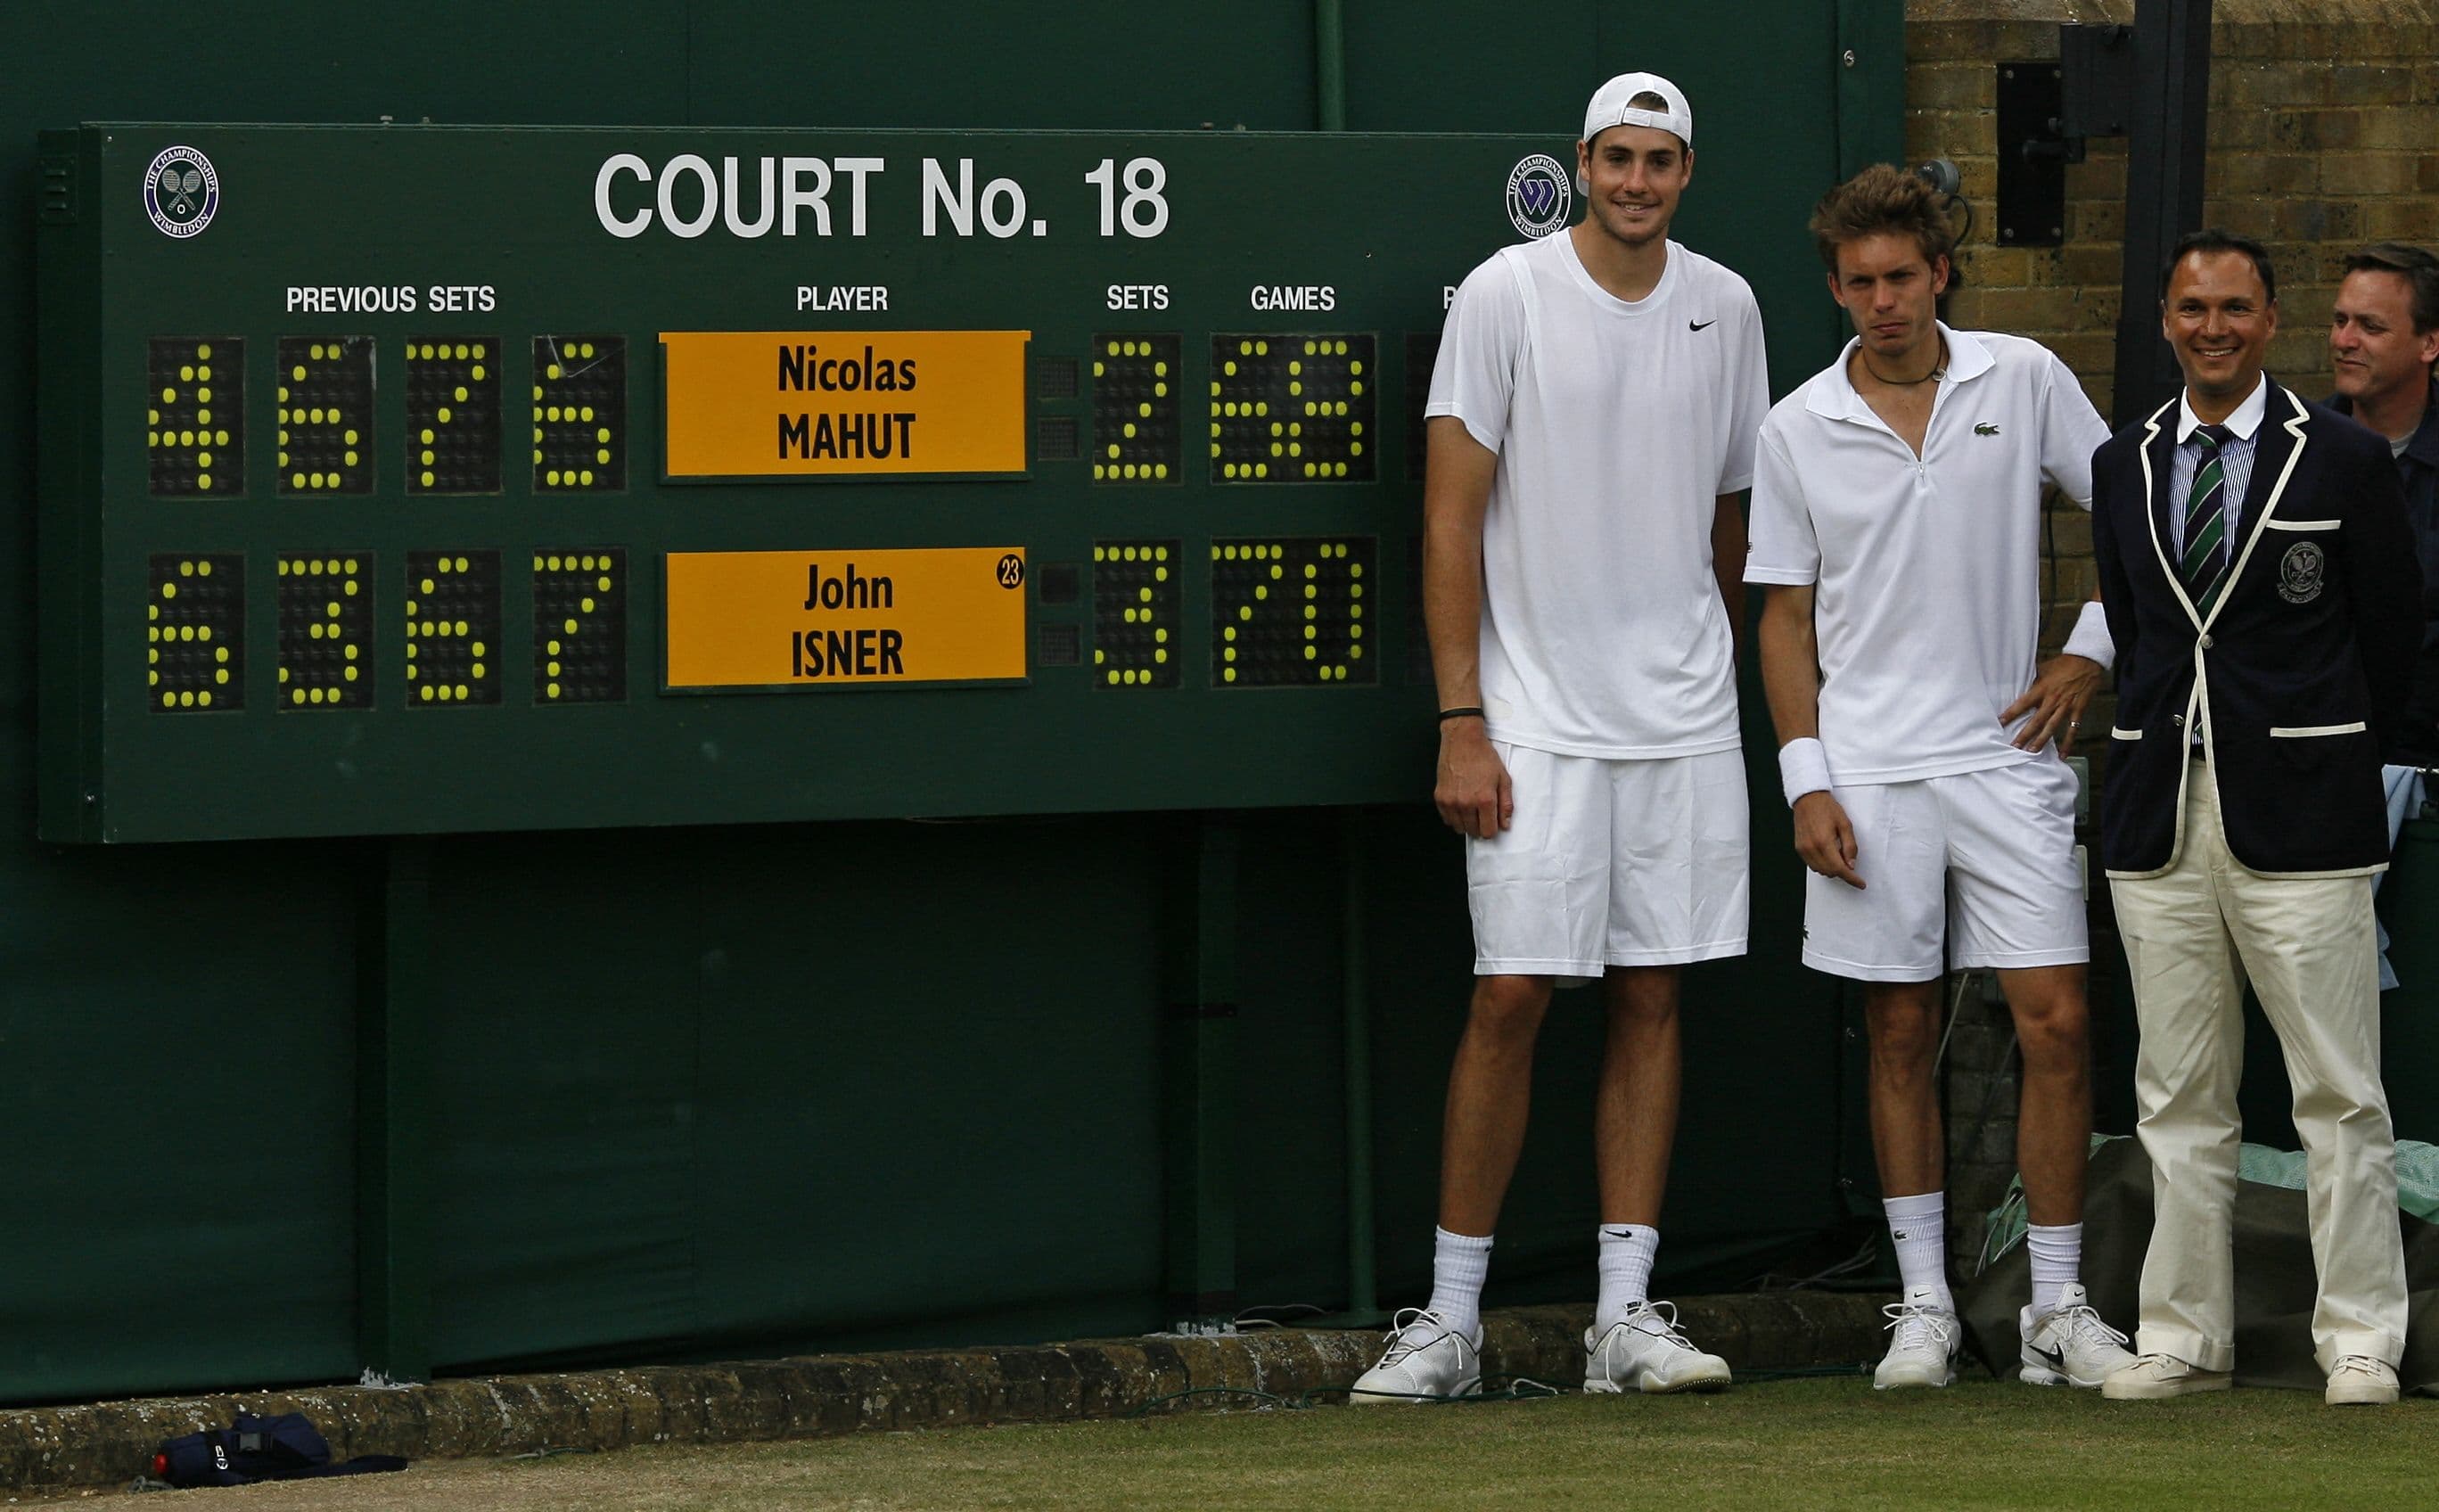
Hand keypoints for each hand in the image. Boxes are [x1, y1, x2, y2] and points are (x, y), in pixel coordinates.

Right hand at [1435, 721, 1512, 838]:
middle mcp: (1466, 803)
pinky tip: (1460, 807)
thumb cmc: (1483, 756)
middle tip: (1483, 814)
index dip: (1492, 830)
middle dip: (1480, 827)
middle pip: (1474, 831)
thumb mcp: (1503, 778)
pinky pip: (1447, 819)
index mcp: (1484, 799)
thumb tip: (1505, 824)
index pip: (1488, 832)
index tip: (1492, 823)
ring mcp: (1451, 801)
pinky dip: (1454, 817)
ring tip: (1471, 810)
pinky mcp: (1439, 797)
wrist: (1462, 740)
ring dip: (1467, 824)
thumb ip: (1505, 804)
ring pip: (1459, 828)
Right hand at [1792, 790, 1863, 888]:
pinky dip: (1822, 864)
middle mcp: (1812, 848)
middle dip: (1843, 872)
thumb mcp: (1845, 824)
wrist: (1808, 798)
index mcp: (1824, 842)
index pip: (1840, 868)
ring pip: (1821, 871)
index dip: (1852, 879)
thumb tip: (1851, 864)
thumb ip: (1850, 846)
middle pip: (1830, 872)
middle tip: (1850, 862)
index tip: (1860, 883)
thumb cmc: (1826, 808)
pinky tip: (1828, 854)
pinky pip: (1812, 865)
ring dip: (1832, 869)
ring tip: (1838, 854)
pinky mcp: (1799, 848)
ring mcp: (1804, 849)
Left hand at [2002, 653, 2103, 754]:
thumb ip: (2032, 678)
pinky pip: (2073, 730)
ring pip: (2051, 727)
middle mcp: (2052, 700)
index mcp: (2042, 689)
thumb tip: (2018, 682)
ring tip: (2031, 751)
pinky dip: (2068, 743)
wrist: (2087, 662)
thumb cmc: (2064, 664)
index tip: (2001, 723)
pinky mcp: (2078, 710)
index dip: (2011, 713)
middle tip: (2015, 746)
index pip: (2023, 703)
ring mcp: (2066, 706)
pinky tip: (2062, 754)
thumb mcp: (2044, 668)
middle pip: (2036, 720)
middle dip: (2025, 734)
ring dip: (2041, 740)